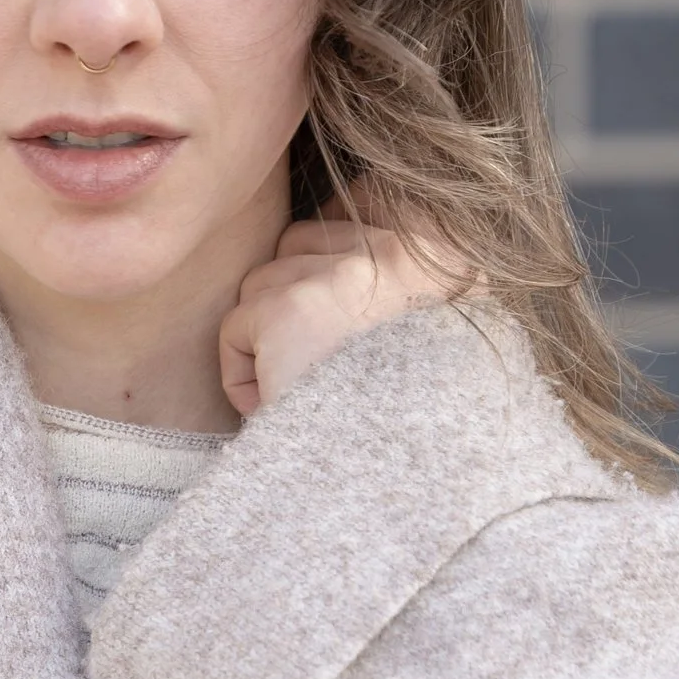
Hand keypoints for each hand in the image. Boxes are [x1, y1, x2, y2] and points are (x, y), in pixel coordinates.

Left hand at [219, 216, 478, 421]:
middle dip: (294, 307)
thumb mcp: (438, 337)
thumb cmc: (417, 426)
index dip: (338, 250)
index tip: (343, 302)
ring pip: (262, 287)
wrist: (406, 479)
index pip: (367, 199)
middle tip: (328, 373)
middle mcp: (396, 252)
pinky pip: (235, 330)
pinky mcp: (289, 310)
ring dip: (270, 345)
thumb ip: (402, 280)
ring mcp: (341, 276)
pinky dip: (245, 377)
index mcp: (443, 255)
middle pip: (298, 246)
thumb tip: (352, 220)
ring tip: (313, 395)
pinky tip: (288, 407)